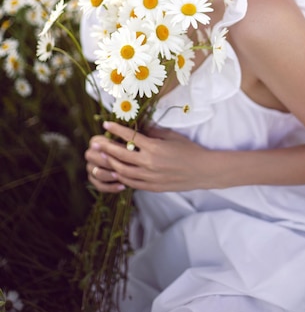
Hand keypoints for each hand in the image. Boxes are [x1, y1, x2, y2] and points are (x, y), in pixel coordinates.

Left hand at [85, 121, 211, 192]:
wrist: (202, 170)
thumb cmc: (188, 150)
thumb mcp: (171, 136)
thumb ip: (153, 132)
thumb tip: (138, 127)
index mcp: (154, 147)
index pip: (129, 137)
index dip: (116, 130)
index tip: (106, 124)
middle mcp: (149, 163)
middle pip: (121, 155)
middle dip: (106, 148)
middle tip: (96, 143)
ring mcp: (149, 177)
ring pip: (123, 171)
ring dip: (111, 163)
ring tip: (102, 158)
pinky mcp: (152, 187)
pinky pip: (131, 183)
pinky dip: (121, 177)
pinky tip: (115, 171)